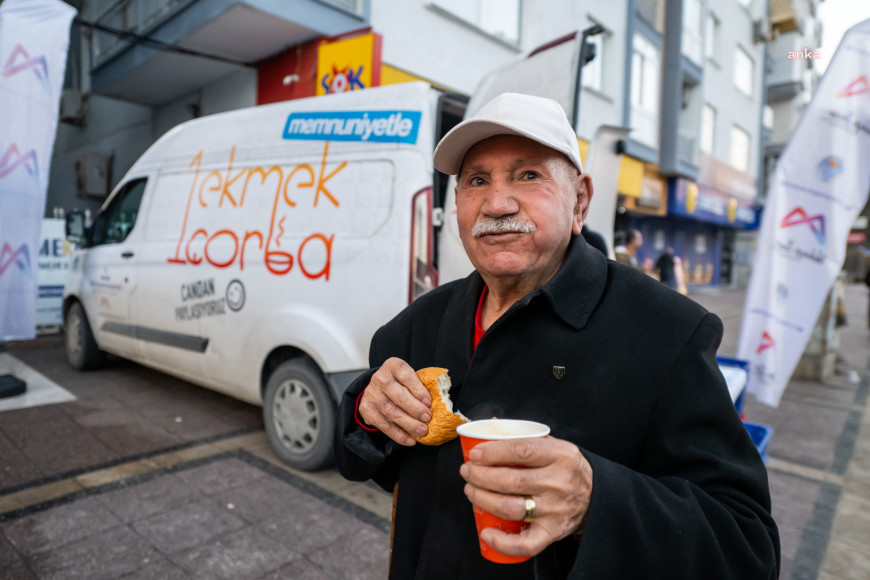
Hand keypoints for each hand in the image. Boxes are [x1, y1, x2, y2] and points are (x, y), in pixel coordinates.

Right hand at [358, 357, 431, 445]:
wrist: (377, 390)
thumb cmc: (399, 384)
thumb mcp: (409, 378)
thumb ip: (421, 386)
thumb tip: (439, 401)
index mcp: (392, 366)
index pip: (405, 375)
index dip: (418, 389)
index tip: (429, 402)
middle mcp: (379, 378)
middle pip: (398, 395)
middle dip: (415, 409)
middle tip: (428, 418)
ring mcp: (371, 394)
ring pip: (391, 412)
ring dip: (409, 424)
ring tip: (422, 431)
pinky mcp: (367, 410)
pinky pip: (384, 425)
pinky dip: (398, 435)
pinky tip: (410, 440)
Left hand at [459, 436, 592, 557]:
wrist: (595, 496)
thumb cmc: (565, 468)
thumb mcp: (554, 446)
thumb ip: (524, 437)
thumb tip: (491, 424)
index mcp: (560, 455)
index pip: (521, 450)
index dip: (493, 452)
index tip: (475, 454)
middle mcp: (558, 482)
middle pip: (510, 480)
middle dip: (480, 476)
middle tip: (467, 472)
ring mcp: (555, 509)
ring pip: (511, 507)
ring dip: (483, 499)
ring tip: (471, 490)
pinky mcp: (553, 532)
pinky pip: (526, 544)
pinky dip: (503, 541)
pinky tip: (487, 532)